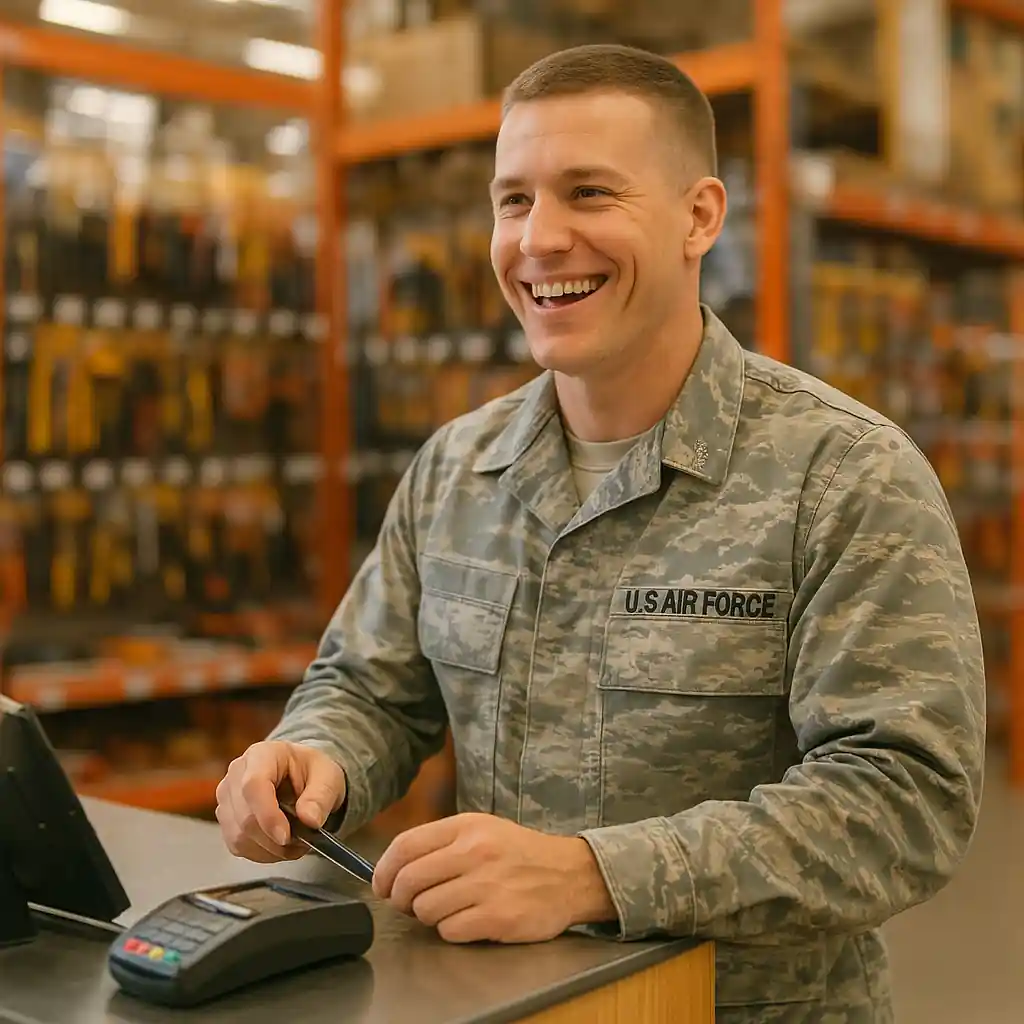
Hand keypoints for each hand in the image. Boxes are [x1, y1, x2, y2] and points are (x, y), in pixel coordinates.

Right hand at [215, 740, 345, 863]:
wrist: (300, 777)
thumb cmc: (312, 772)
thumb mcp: (328, 777)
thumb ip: (321, 796)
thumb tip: (310, 820)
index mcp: (262, 754)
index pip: (253, 786)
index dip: (267, 815)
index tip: (286, 837)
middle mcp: (237, 773)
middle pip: (244, 816)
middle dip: (273, 838)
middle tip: (302, 843)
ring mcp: (227, 796)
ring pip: (239, 836)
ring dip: (269, 849)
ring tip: (294, 844)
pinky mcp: (226, 818)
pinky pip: (238, 846)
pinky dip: (261, 853)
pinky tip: (279, 845)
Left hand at [372, 813, 616, 943]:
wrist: (570, 874)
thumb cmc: (519, 853)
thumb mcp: (482, 830)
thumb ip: (442, 843)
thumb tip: (395, 869)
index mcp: (467, 827)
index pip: (405, 845)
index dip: (384, 870)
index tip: (382, 885)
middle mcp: (475, 852)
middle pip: (409, 881)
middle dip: (401, 898)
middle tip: (410, 904)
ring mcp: (487, 885)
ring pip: (426, 909)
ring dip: (428, 916)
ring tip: (448, 909)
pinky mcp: (498, 917)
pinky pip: (450, 930)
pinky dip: (451, 930)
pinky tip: (468, 921)